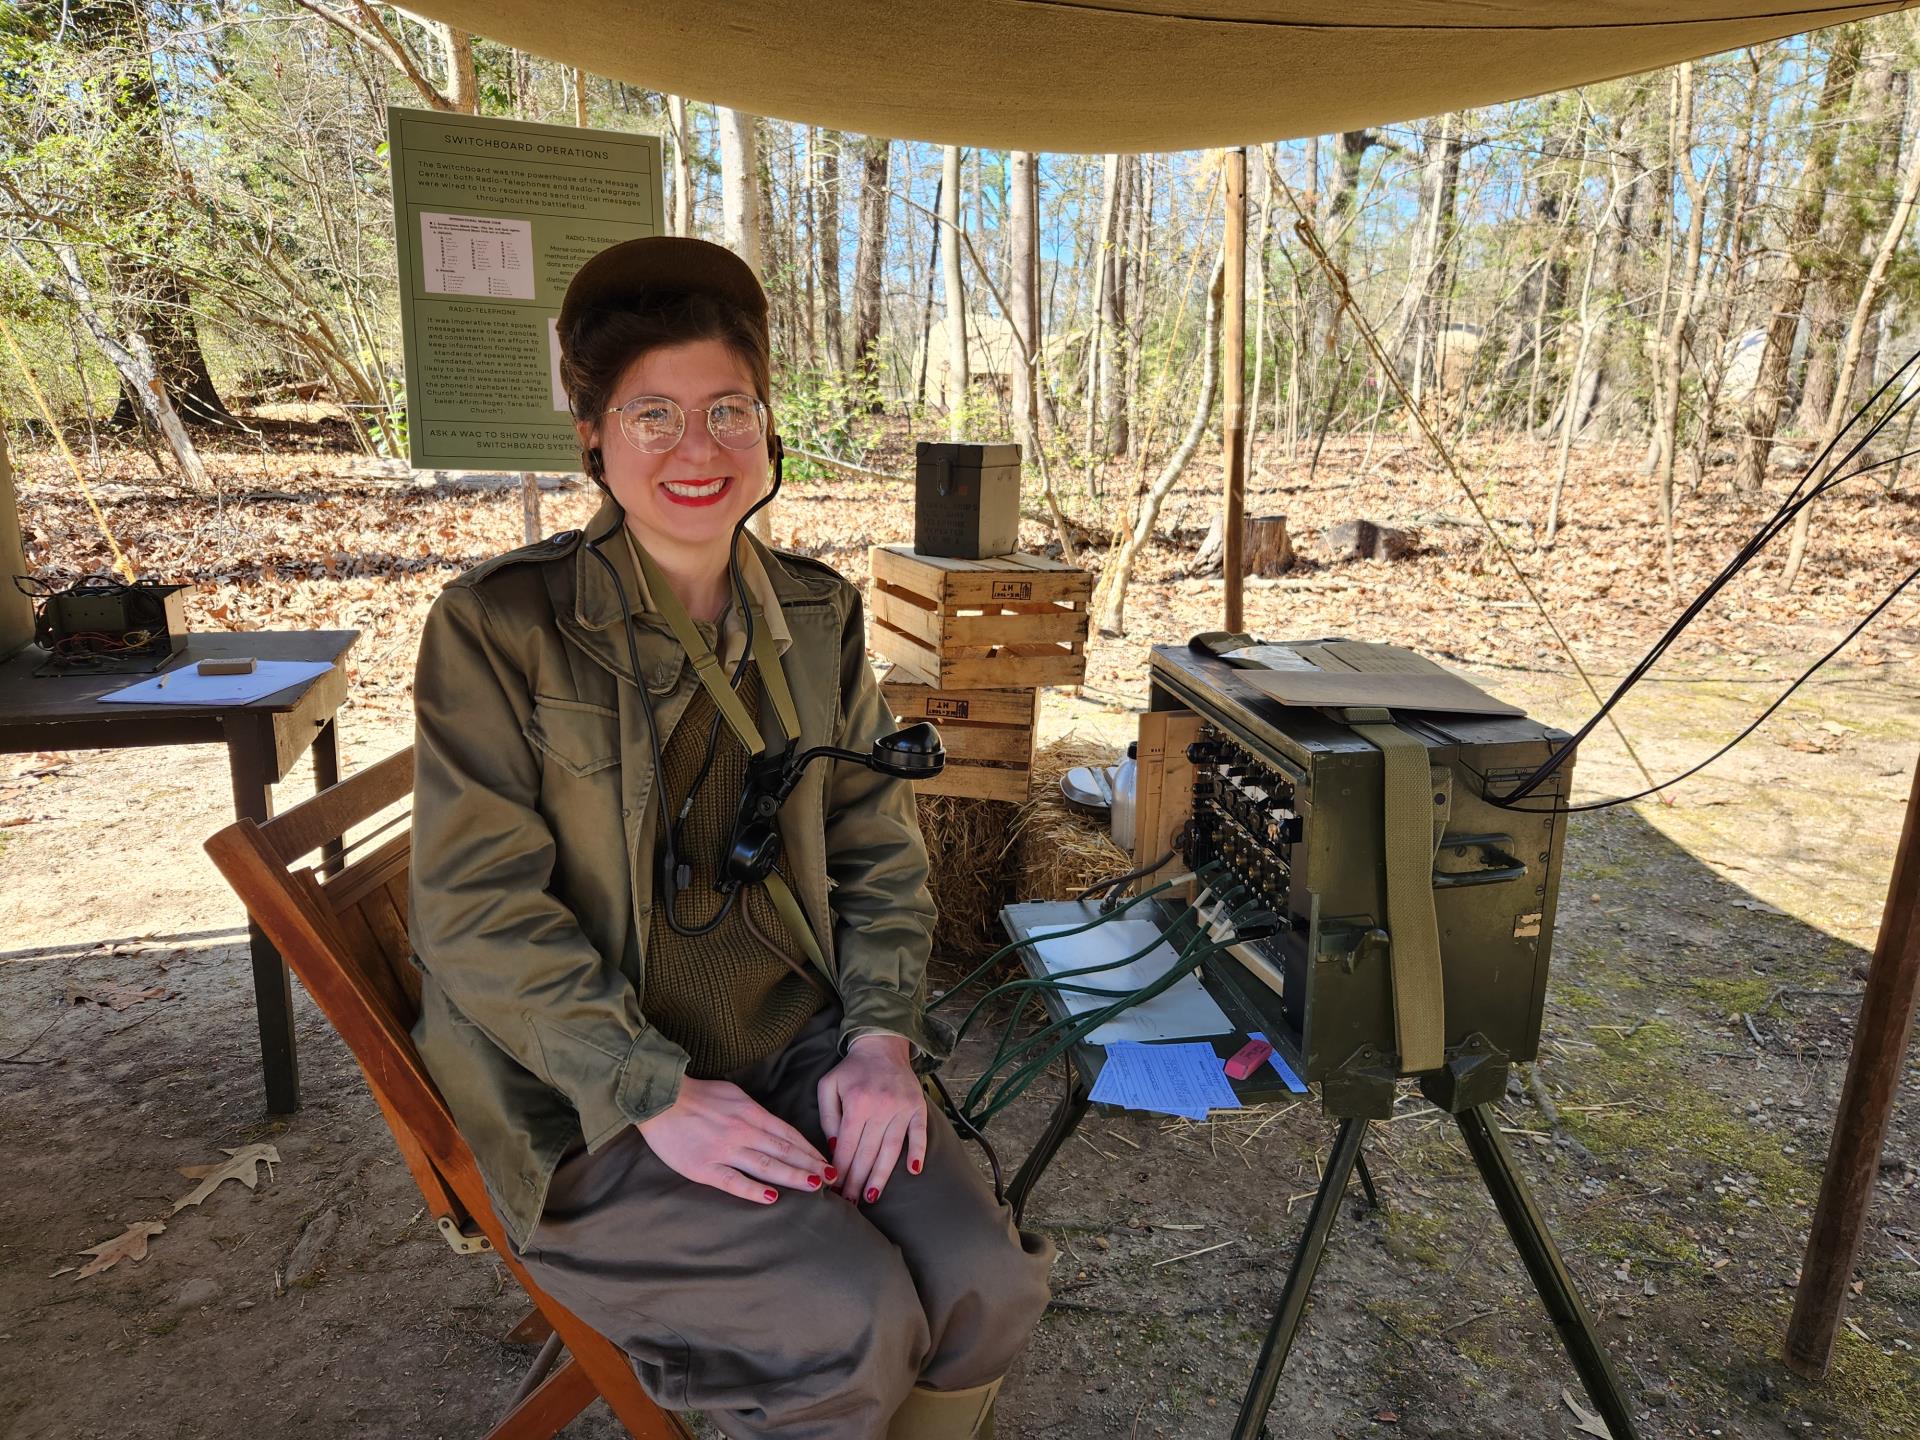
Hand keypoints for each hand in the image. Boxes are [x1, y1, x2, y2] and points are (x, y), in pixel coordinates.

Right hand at [637, 1077, 833, 1204]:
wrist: (659, 1098)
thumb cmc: (696, 1094)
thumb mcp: (732, 1093)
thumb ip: (753, 1111)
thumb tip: (773, 1125)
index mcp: (750, 1112)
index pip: (788, 1134)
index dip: (810, 1149)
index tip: (827, 1160)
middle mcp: (743, 1131)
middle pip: (784, 1150)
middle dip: (811, 1164)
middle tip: (834, 1177)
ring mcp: (725, 1150)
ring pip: (766, 1166)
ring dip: (793, 1176)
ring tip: (815, 1186)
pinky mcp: (705, 1167)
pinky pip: (734, 1181)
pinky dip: (754, 1190)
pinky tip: (773, 1197)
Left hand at [818, 1033, 925, 1204]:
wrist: (882, 1046)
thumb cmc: (851, 1070)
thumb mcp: (828, 1087)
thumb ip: (827, 1117)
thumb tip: (835, 1148)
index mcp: (857, 1103)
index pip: (848, 1145)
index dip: (841, 1170)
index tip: (834, 1189)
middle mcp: (881, 1107)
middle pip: (868, 1152)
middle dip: (857, 1180)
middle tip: (850, 1203)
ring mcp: (902, 1107)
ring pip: (891, 1149)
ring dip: (881, 1175)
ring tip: (871, 1196)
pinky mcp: (917, 1107)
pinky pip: (919, 1133)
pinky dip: (917, 1152)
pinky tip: (913, 1171)